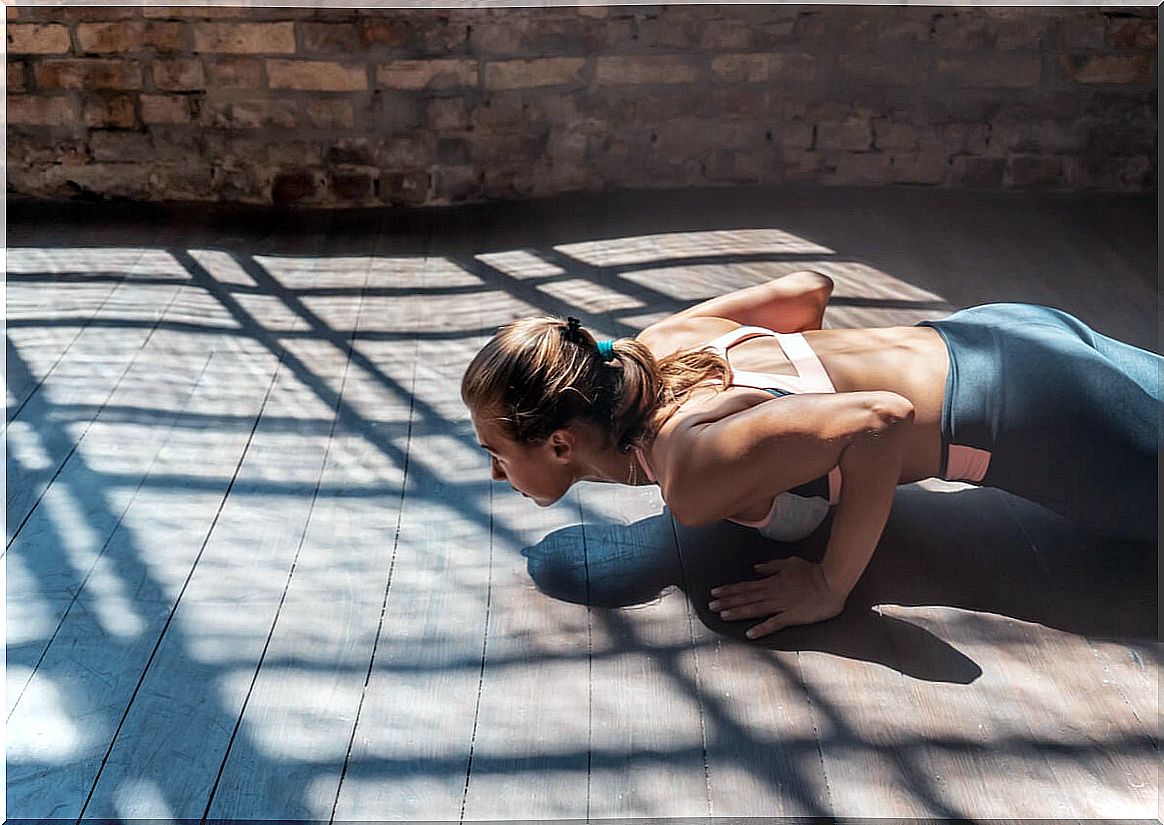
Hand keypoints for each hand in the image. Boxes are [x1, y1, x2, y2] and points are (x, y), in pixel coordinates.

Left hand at [708, 556, 845, 637]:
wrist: (831, 581)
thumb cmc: (812, 571)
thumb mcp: (789, 563)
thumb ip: (772, 566)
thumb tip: (756, 568)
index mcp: (771, 582)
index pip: (746, 586)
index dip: (729, 590)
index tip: (714, 592)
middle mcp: (772, 593)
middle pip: (745, 598)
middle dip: (727, 602)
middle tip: (710, 606)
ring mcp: (781, 605)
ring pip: (754, 609)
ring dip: (737, 612)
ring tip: (722, 616)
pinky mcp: (792, 616)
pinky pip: (774, 623)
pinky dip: (761, 628)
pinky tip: (749, 634)